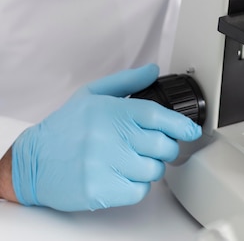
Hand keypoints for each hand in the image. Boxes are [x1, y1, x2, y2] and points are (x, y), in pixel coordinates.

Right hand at [11, 64, 201, 210]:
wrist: (34, 161)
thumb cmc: (65, 127)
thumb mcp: (92, 94)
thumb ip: (126, 82)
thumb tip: (153, 71)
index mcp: (111, 111)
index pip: (157, 116)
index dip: (179, 124)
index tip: (191, 129)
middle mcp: (110, 137)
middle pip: (161, 145)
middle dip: (166, 146)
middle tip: (157, 145)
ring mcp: (105, 165)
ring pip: (153, 170)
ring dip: (152, 166)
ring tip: (137, 160)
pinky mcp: (100, 190)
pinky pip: (138, 191)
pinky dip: (138, 185)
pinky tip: (126, 175)